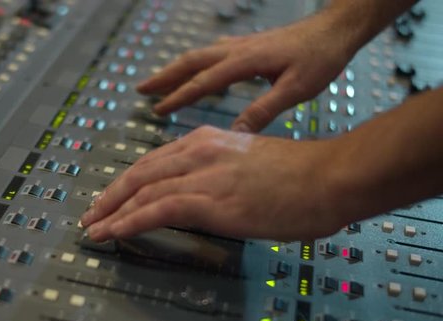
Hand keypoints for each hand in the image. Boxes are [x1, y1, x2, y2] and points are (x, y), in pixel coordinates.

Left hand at [80, 126, 344, 241]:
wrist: (329, 177)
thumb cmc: (299, 175)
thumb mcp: (248, 164)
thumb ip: (219, 173)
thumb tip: (203, 194)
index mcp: (206, 141)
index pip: (153, 162)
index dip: (126, 182)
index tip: (111, 197)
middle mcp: (197, 152)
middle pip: (138, 173)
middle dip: (109, 196)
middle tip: (91, 214)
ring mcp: (202, 175)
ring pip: (141, 191)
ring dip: (112, 212)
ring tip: (94, 229)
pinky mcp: (210, 200)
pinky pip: (157, 210)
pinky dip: (130, 222)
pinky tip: (114, 233)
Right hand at [137, 13, 355, 132]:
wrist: (336, 29)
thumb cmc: (320, 59)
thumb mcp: (296, 89)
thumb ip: (264, 110)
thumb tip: (235, 135)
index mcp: (245, 61)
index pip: (203, 81)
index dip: (178, 96)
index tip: (157, 110)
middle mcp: (236, 50)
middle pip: (190, 61)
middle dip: (164, 77)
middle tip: (140, 91)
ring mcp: (240, 45)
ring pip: (198, 56)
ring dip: (174, 69)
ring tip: (156, 83)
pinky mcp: (248, 45)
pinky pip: (211, 53)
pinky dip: (194, 64)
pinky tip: (194, 70)